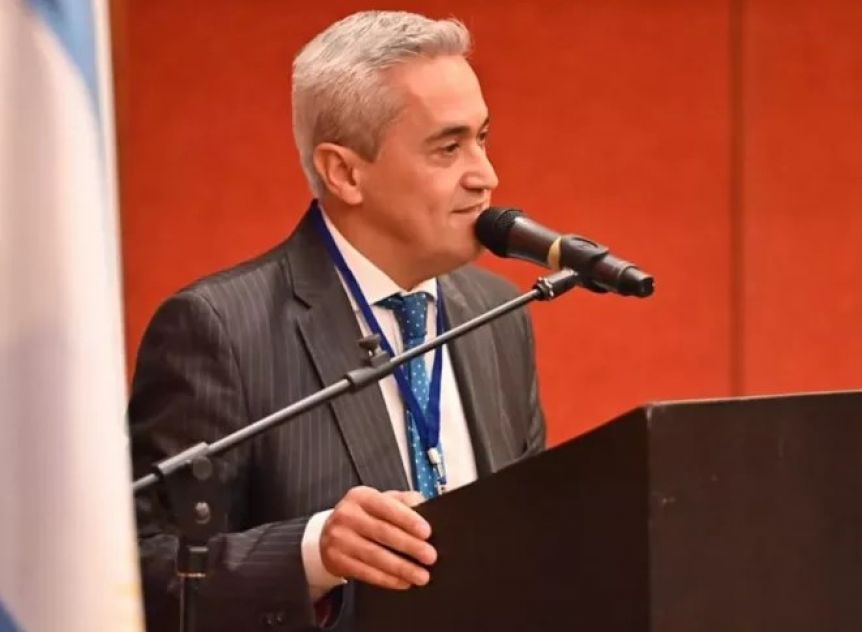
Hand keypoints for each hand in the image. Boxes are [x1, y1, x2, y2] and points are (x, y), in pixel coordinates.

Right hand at [320, 486, 436, 589]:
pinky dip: (387, 579)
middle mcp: (347, 515)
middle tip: (430, 556)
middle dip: (409, 546)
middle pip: (382, 532)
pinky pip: (366, 573)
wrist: (328, 534)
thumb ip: (401, 500)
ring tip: (421, 575)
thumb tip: (422, 504)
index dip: (408, 520)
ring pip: (375, 556)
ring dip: (401, 568)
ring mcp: (339, 539)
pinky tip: (403, 581)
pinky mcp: (336, 560)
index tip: (427, 532)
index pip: (387, 507)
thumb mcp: (379, 501)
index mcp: (361, 496)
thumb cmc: (362, 517)